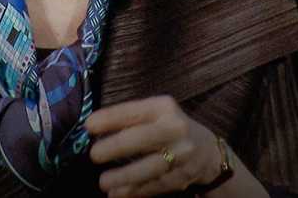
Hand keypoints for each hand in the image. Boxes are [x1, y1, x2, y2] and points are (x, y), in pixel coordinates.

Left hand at [85, 95, 221, 196]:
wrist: (209, 151)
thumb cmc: (169, 128)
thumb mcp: (155, 114)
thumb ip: (130, 119)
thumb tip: (93, 129)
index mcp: (163, 107)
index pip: (134, 111)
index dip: (111, 118)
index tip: (88, 126)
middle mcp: (175, 128)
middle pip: (142, 138)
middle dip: (115, 147)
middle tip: (93, 156)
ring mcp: (182, 154)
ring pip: (150, 167)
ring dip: (124, 177)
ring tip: (103, 183)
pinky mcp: (184, 176)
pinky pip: (156, 185)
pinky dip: (136, 191)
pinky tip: (118, 193)